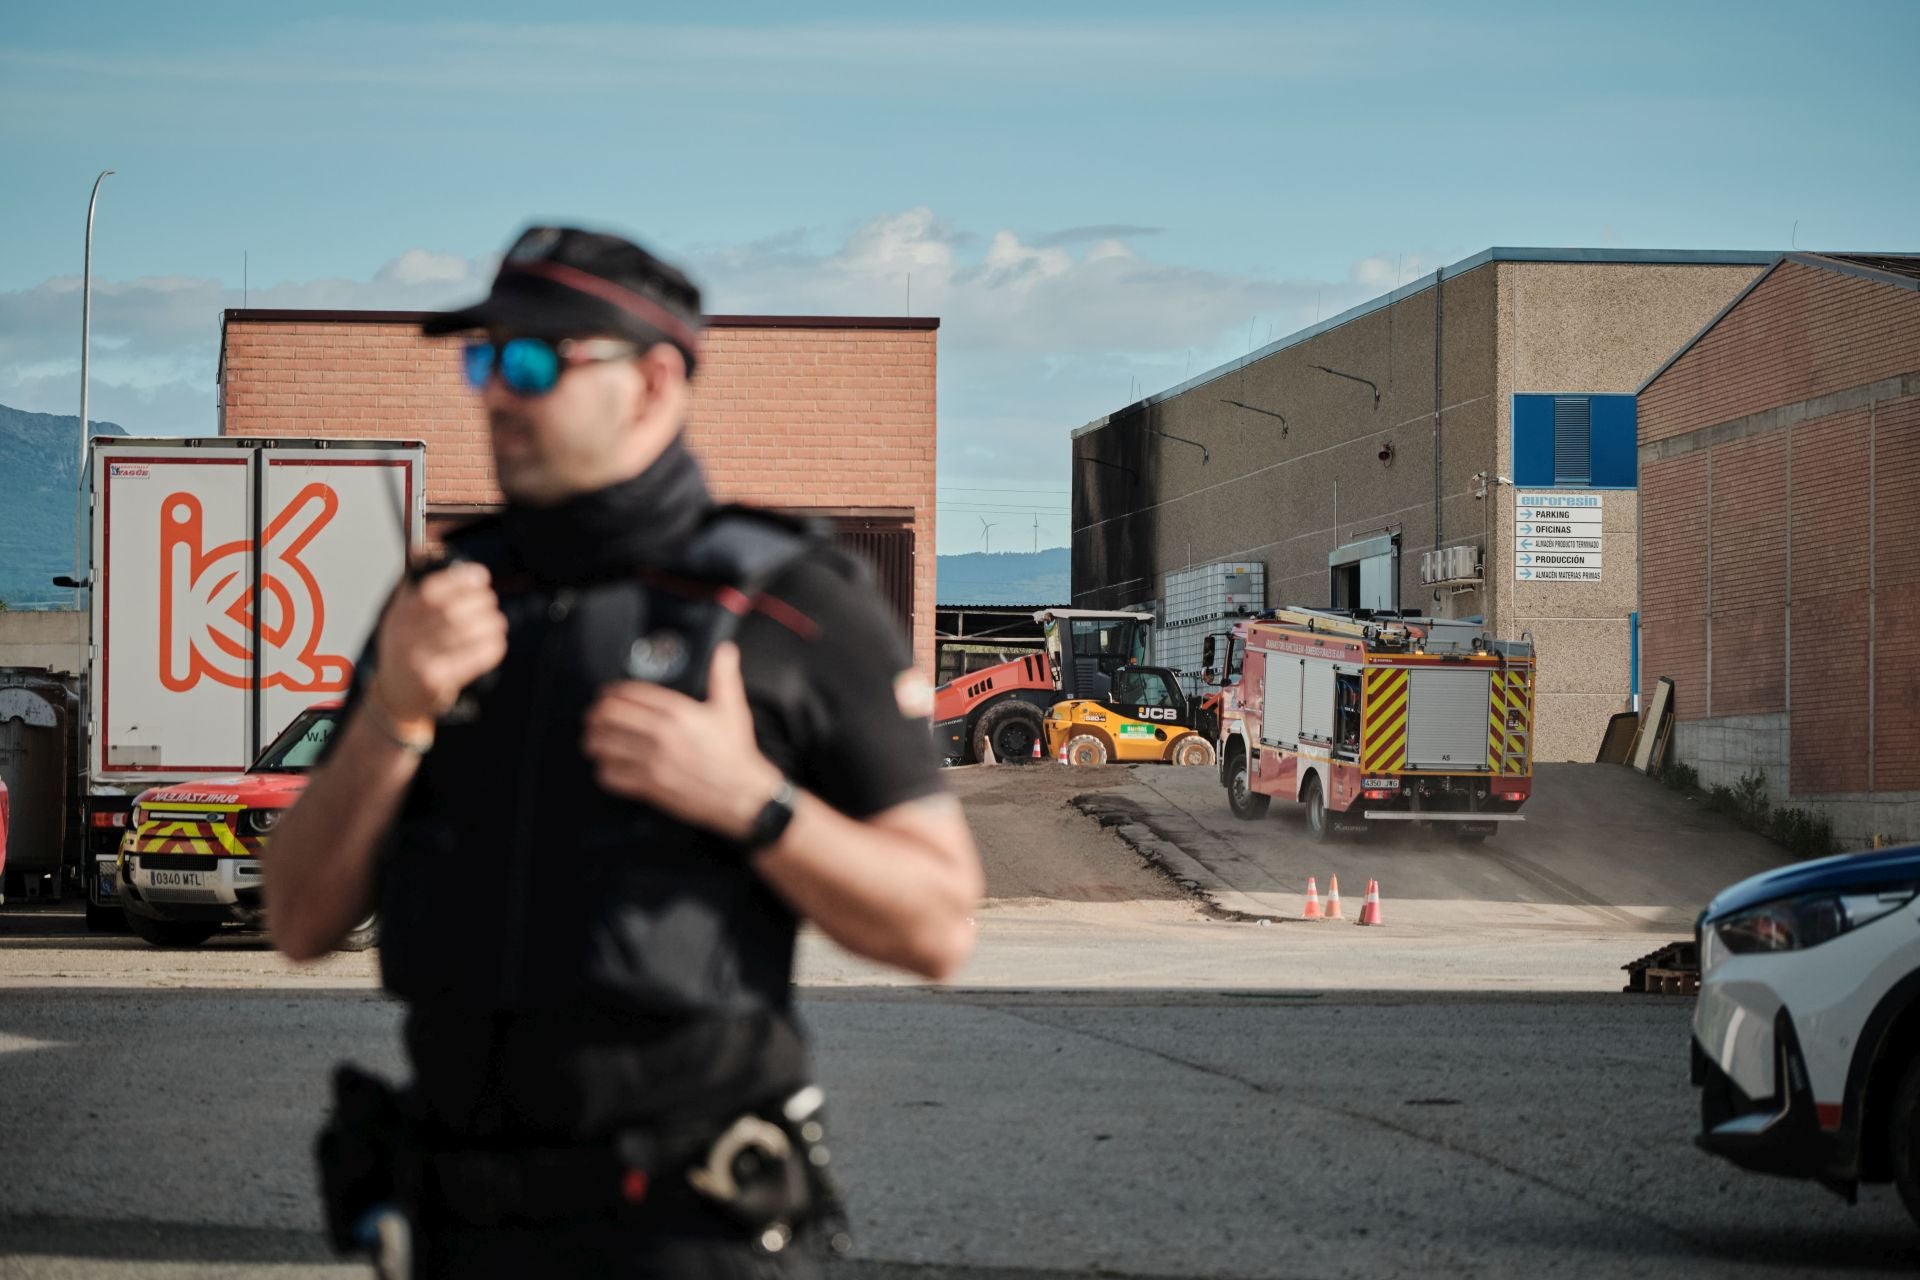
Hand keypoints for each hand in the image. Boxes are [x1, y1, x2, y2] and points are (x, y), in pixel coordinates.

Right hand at [373, 562, 508, 722]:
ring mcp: (417, 660)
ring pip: (462, 635)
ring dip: (488, 625)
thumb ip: (414, 587)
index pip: (429, 592)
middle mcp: (404, 636)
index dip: (458, 581)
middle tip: (490, 602)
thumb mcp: (401, 616)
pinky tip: (496, 642)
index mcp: (399, 614)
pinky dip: (489, 649)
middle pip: (450, 613)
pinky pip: (470, 661)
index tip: (480, 576)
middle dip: (478, 603)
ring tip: (497, 621)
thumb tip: (423, 549)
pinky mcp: (434, 681)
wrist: (395, 694)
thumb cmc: (406, 649)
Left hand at [581, 643, 783, 839]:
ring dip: (593, 741)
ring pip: (604, 745)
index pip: (630, 693)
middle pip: (609, 715)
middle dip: (595, 714)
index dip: (610, 691)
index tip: (606, 695)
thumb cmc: (735, 754)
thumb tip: (725, 651)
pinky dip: (603, 770)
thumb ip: (723, 676)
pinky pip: (611, 775)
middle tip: (593, 716)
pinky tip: (607, 767)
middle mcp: (661, 734)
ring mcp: (653, 761)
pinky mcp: (649, 785)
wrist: (742, 795)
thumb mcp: (732, 709)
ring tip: (593, 740)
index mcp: (678, 711)